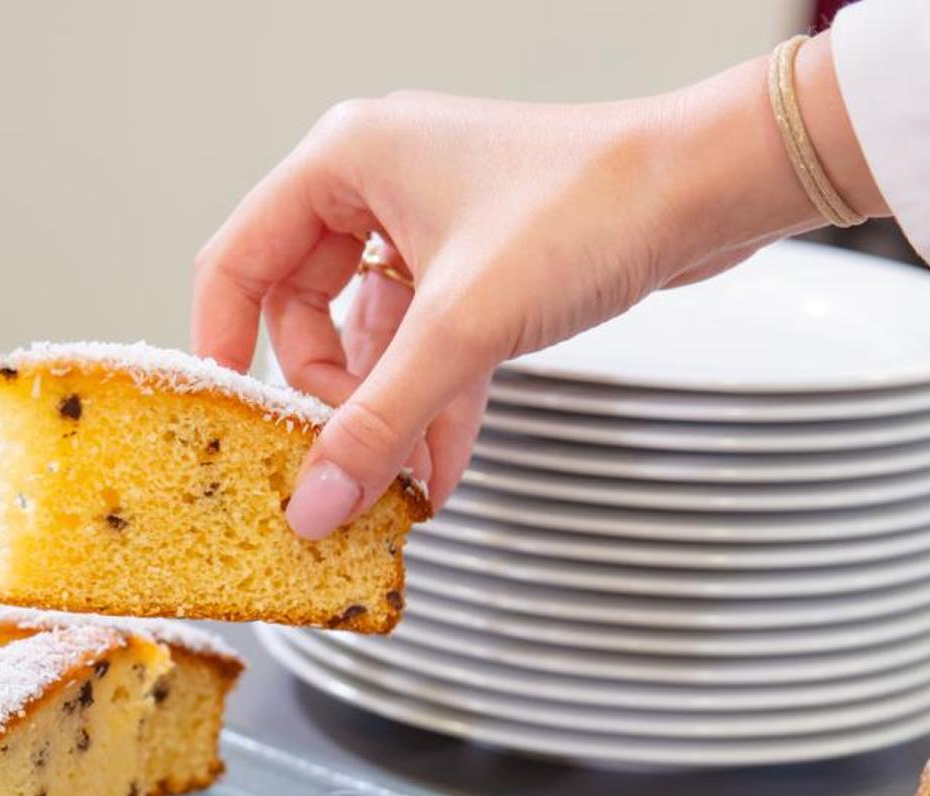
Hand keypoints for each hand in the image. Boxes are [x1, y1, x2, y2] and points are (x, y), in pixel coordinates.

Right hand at [191, 34, 881, 537]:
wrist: (707, 189)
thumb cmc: (590, 207)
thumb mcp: (463, 328)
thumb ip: (379, 421)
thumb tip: (315, 502)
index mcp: (346, 161)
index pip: (239, 262)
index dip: (222, 349)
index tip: (227, 426)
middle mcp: (378, 183)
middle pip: (302, 311)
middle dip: (327, 398)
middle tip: (339, 464)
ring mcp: (431, 223)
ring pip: (372, 337)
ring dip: (386, 412)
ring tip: (394, 488)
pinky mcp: (480, 263)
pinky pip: (429, 343)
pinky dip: (432, 401)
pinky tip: (438, 469)